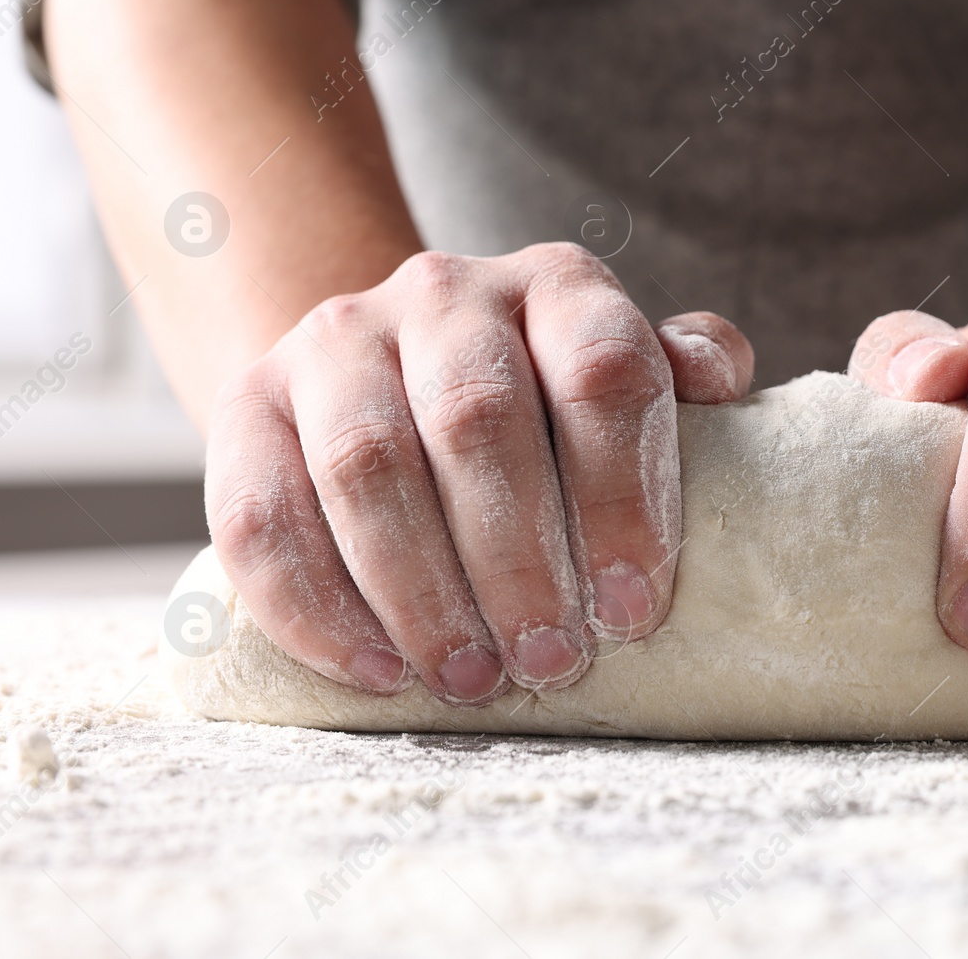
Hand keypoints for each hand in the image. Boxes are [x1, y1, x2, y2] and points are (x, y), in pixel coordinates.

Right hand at [205, 243, 753, 704]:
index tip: (634, 610)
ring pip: (365, 466)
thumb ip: (681, 376)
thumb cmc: (546, 403)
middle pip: (478, 420)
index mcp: (559, 286)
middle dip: (519, 561)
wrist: (395, 374)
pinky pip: (260, 512)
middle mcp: (445, 294)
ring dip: (422, 592)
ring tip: (471, 680)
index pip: (601, 373)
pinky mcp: (248, 401)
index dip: (622, 497)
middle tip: (552, 662)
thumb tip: (719, 386)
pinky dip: (315, 607)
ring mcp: (337, 342)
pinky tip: (378, 671)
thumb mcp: (625, 377)